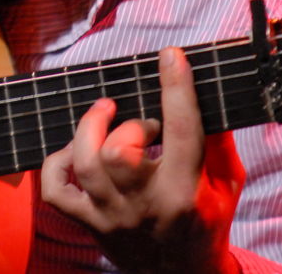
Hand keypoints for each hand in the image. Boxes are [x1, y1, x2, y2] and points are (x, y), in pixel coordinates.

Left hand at [40, 47, 244, 273]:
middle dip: (128, 125)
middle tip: (142, 125)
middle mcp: (145, 206)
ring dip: (90, 130)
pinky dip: (57, 162)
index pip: (183, 133)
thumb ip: (217, 140)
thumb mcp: (226, 184)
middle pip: (119, 152)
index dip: (176, 89)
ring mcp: (111, 218)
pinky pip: (55, 190)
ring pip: (86, 165)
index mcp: (186, 193)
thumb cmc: (206, 222)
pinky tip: (75, 151)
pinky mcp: (88, 225)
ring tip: (103, 115)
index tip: (171, 57)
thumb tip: (205, 90)